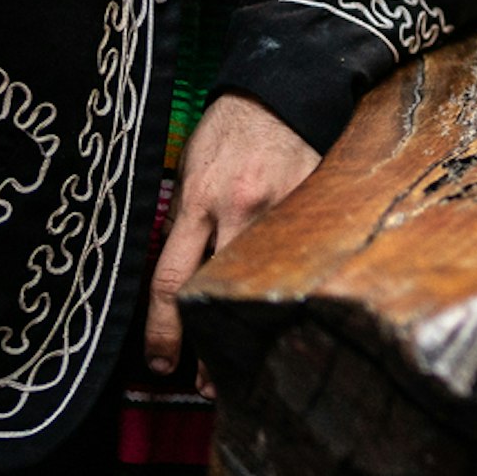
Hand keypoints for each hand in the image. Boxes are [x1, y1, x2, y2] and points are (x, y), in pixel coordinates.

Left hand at [145, 93, 319, 375]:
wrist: (282, 89)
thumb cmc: (227, 131)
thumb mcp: (190, 172)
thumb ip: (186, 222)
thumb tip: (178, 278)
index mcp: (199, 202)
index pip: (173, 281)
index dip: (165, 330)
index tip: (160, 362)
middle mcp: (240, 210)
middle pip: (220, 293)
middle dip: (212, 346)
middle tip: (206, 385)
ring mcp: (284, 209)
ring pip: (262, 281)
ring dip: (251, 325)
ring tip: (245, 360)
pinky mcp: (316, 203)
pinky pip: (299, 255)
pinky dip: (288, 285)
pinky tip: (287, 310)